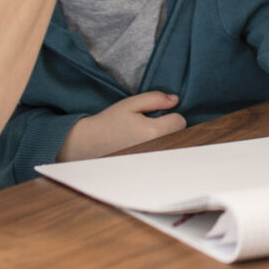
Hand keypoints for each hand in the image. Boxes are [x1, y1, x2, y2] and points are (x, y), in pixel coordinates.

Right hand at [56, 90, 184, 161]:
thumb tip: (175, 100)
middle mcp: (155, 148)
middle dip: (170, 128)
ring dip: (165, 139)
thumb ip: (155, 99)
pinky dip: (158, 150)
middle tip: (151, 125)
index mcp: (153, 132)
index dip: (170, 115)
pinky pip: (162, 157)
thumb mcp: (131, 104)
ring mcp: (151, 161)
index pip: (180, 121)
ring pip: (172, 147)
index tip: (158, 115)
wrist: (89, 143)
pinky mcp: (146, 168)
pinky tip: (144, 146)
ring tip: (146, 136)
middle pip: (179, 135)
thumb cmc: (109, 122)